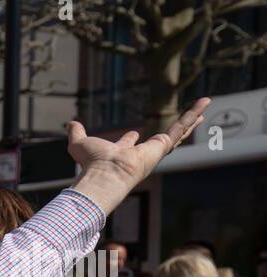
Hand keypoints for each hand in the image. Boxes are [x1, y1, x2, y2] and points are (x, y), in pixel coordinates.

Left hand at [68, 98, 209, 213]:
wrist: (104, 175)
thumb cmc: (92, 164)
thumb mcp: (79, 143)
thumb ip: (76, 133)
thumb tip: (70, 123)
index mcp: (121, 155)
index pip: (127, 145)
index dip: (128, 139)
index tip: (132, 133)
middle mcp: (140, 155)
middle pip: (159, 141)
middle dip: (169, 133)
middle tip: (182, 124)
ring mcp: (154, 151)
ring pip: (177, 132)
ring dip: (191, 119)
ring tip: (204, 107)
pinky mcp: (163, 146)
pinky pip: (180, 127)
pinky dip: (193, 114)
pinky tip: (205, 102)